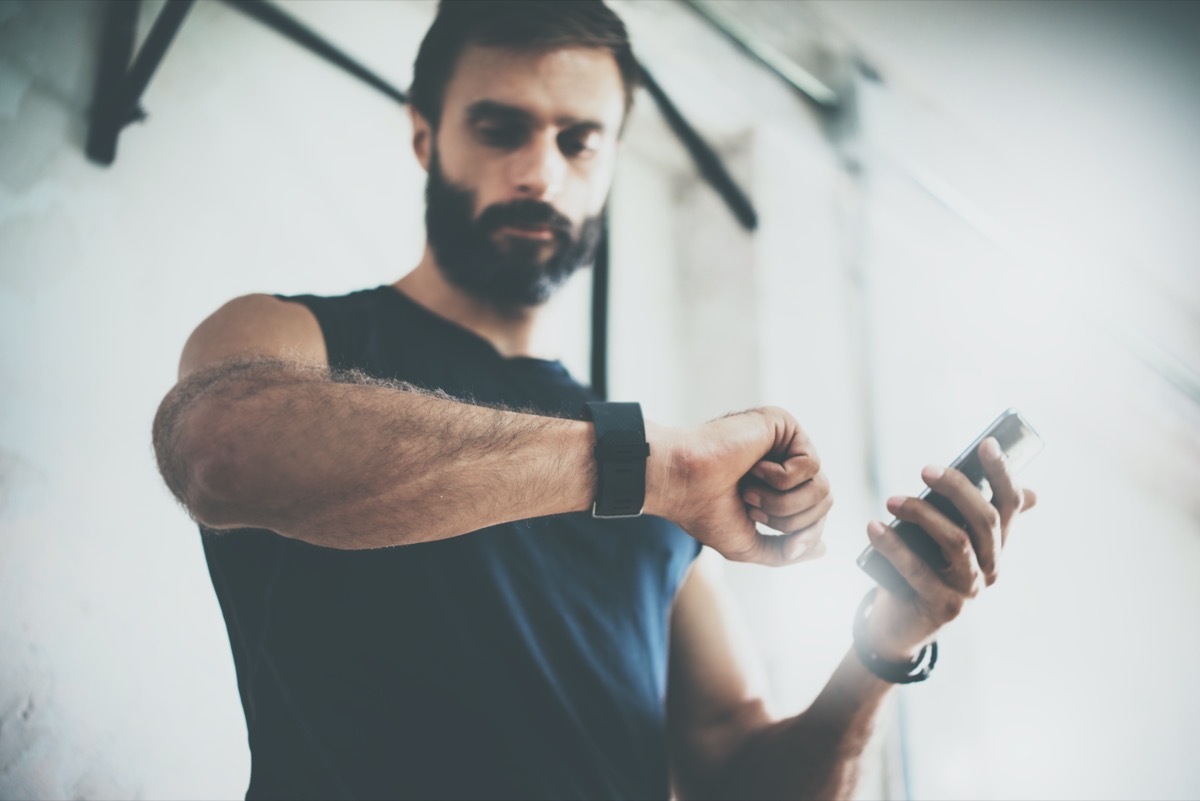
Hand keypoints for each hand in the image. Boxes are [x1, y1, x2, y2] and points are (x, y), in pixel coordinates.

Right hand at [647, 407, 832, 565]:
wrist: (680, 483)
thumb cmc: (704, 510)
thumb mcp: (747, 544)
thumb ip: (783, 551)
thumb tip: (821, 548)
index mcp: (777, 486)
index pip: (817, 513)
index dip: (803, 534)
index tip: (772, 534)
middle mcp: (784, 462)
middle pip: (825, 501)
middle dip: (789, 519)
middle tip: (750, 507)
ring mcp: (785, 442)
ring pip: (822, 487)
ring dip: (783, 502)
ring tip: (750, 492)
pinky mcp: (784, 425)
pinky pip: (810, 465)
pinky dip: (780, 478)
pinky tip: (753, 467)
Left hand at [862, 437, 1037, 659]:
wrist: (901, 625)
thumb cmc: (924, 571)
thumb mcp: (946, 542)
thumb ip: (969, 516)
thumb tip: (1024, 490)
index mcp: (996, 547)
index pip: (1010, 506)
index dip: (1003, 474)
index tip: (986, 444)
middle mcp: (991, 569)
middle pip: (985, 520)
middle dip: (957, 488)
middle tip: (924, 470)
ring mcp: (970, 591)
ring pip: (957, 542)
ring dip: (922, 514)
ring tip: (890, 500)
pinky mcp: (943, 607)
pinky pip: (918, 571)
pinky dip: (893, 546)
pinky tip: (873, 527)